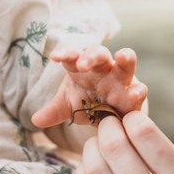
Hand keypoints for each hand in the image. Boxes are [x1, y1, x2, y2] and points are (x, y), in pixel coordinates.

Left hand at [31, 45, 148, 128]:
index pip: (73, 56)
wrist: (108, 117)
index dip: (65, 54)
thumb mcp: (67, 107)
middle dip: (92, 56)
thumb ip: (53, 112)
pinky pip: (139, 89)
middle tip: (83, 64)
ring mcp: (120, 80)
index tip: (55, 57)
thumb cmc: (86, 103)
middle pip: (99, 54)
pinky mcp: (134, 94)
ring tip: (123, 56)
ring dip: (125, 58)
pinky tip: (135, 94)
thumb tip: (35, 119)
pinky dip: (138, 90)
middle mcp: (102, 69)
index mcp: (82, 68)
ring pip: (125, 63)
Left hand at [78, 112, 173, 173]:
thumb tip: (131, 129)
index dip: (131, 119)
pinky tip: (87, 173)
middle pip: (115, 150)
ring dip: (90, 152)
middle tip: (105, 126)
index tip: (128, 118)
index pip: (147, 135)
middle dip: (105, 130)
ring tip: (94, 147)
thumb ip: (167, 165)